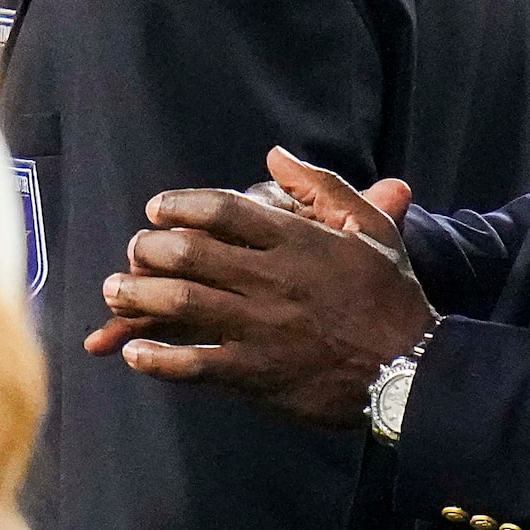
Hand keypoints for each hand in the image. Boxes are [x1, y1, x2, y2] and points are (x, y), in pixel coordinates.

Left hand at [86, 146, 435, 429]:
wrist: (417, 372)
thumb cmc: (391, 297)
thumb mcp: (370, 230)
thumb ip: (321, 186)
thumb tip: (274, 154)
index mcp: (297, 243)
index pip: (222, 210)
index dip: (178, 205)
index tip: (155, 210)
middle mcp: (273, 281)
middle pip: (190, 253)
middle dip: (149, 249)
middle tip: (134, 251)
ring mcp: (262, 329)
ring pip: (182, 304)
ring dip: (138, 297)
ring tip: (113, 293)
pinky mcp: (258, 374)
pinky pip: (195, 365)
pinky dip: (158, 360)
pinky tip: (133, 354)